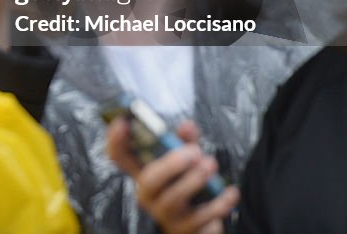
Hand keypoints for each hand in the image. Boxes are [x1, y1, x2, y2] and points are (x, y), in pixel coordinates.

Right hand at [107, 118, 238, 233]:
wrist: (198, 226)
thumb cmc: (187, 186)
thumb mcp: (184, 161)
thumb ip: (185, 141)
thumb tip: (187, 126)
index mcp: (142, 173)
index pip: (119, 157)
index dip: (115, 140)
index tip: (123, 123)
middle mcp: (148, 195)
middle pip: (147, 181)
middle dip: (171, 164)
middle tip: (194, 152)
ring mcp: (165, 214)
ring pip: (172, 200)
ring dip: (194, 181)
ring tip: (211, 165)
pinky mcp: (185, 230)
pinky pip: (201, 219)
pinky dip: (218, 204)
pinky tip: (230, 192)